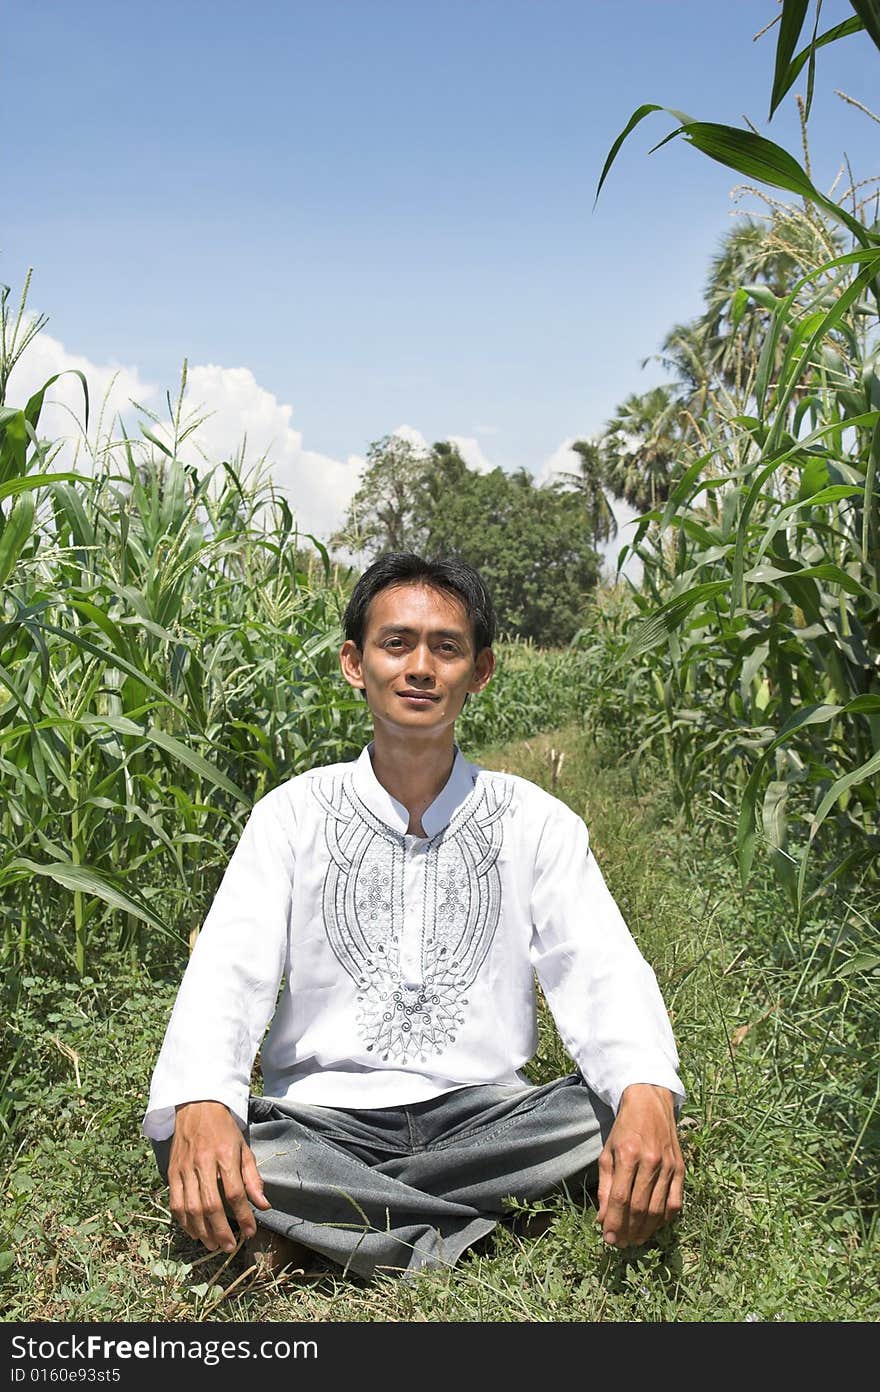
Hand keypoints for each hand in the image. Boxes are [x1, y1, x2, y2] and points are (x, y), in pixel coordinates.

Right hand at [167, 1100, 270, 1253]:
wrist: (196, 1106)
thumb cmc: (224, 1129)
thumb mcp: (244, 1148)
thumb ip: (253, 1178)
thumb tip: (263, 1205)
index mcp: (226, 1155)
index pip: (235, 1193)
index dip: (243, 1217)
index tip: (250, 1232)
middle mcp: (203, 1163)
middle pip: (211, 1205)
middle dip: (221, 1231)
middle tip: (229, 1247)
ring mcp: (184, 1168)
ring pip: (190, 1208)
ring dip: (202, 1231)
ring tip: (213, 1244)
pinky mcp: (171, 1172)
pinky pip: (175, 1202)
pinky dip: (183, 1221)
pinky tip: (194, 1231)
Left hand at [595, 1083, 683, 1248]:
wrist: (650, 1103)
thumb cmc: (624, 1129)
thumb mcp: (607, 1152)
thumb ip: (606, 1187)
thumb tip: (603, 1219)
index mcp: (629, 1155)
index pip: (621, 1198)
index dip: (614, 1222)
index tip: (608, 1238)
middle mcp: (651, 1161)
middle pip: (640, 1207)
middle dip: (629, 1231)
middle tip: (621, 1244)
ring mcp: (669, 1166)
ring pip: (658, 1209)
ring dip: (646, 1230)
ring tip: (635, 1240)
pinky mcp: (681, 1169)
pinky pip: (675, 1202)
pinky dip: (664, 1219)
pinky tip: (653, 1225)